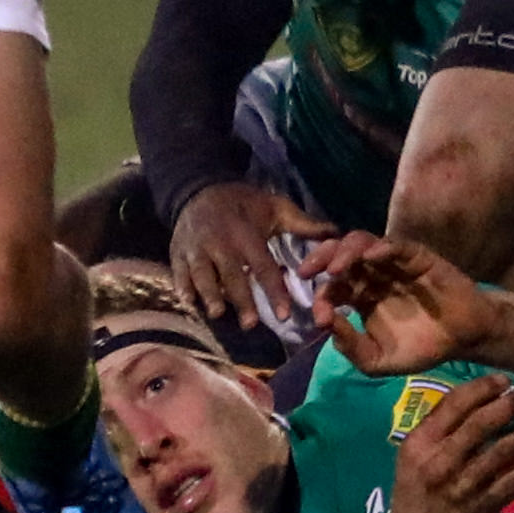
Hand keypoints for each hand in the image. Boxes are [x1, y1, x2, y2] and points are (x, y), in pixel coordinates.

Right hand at [170, 178, 336, 334]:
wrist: (200, 187)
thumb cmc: (244, 204)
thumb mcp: (275, 207)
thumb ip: (303, 224)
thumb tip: (335, 234)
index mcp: (245, 233)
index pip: (262, 266)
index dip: (274, 290)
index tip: (284, 314)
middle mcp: (220, 242)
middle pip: (232, 275)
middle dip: (241, 299)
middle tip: (252, 324)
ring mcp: (196, 247)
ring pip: (203, 274)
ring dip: (210, 295)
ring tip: (218, 315)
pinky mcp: (177, 252)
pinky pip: (179, 272)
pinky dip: (183, 287)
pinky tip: (189, 303)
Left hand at [308, 231, 504, 377]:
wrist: (463, 340)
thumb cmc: (422, 347)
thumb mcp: (380, 360)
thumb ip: (352, 348)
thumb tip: (328, 326)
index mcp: (359, 296)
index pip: (332, 287)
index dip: (321, 298)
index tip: (319, 315)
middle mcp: (372, 274)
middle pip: (338, 255)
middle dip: (319, 259)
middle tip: (306, 272)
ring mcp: (393, 263)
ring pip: (362, 243)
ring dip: (345, 252)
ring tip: (336, 269)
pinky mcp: (417, 257)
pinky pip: (397, 245)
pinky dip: (383, 247)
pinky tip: (372, 256)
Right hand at [390, 373, 513, 512]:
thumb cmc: (418, 492)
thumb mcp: (413, 456)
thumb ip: (438, 428)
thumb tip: (476, 395)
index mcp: (419, 444)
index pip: (452, 406)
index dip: (482, 389)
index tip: (504, 381)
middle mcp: (439, 463)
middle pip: (480, 425)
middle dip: (511, 404)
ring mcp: (462, 487)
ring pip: (502, 452)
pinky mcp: (483, 508)